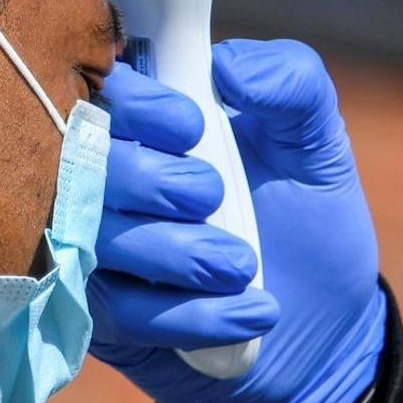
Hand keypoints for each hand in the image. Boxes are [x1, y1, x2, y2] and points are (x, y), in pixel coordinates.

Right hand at [89, 41, 385, 402]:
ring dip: (176, 253)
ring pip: (98, 242)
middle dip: (150, 180)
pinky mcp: (103, 320)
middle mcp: (108, 183)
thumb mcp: (318, 149)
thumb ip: (294, 85)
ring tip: (242, 265)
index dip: (135, 103)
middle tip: (212, 195)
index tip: (192, 126)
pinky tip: (253, 313)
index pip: (101, 91)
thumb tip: (229, 67)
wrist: (320, 334)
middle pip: (82, 166)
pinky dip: (190, 314)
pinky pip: (122, 313)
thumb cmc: (305, 226)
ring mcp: (97, 253)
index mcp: (149, 125)